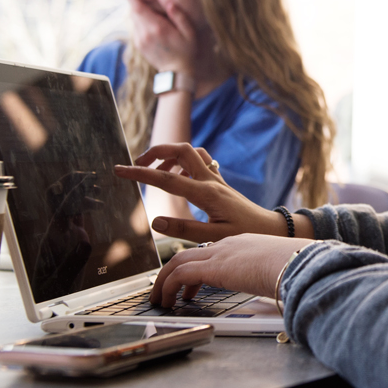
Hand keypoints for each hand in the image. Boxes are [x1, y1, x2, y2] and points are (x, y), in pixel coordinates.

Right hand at [114, 143, 288, 242]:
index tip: (119, 170)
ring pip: (190, 152)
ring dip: (169, 156)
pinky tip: (176, 179)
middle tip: (137, 164)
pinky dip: (182, 163)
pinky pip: (199, 161)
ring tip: (154, 172)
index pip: (166, 179)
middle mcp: (211, 181)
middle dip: (156, 151)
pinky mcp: (218, 182)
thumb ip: (184, 229)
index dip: (140, 173)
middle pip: (182, 149)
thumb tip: (154, 220)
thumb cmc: (245, 235)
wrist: (268, 229)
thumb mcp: (214, 238)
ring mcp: (216, 179)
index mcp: (206, 194)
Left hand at [125, 0, 198, 73]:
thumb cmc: (187, 52)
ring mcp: (140, 40)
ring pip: (133, 19)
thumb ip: (180, 17)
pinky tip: (146, 15)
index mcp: (157, 28)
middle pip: (133, 11)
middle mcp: (144, 33)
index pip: (138, 7)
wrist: (176, 74)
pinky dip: (138, 19)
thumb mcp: (190, 33)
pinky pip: (135, 27)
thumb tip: (170, 3)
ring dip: (135, 8)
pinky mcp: (139, 45)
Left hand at [150, 233, 313, 307]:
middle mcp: (227, 244)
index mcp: (243, 244)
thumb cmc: (295, 268)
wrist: (297, 262)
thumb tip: (275, 293)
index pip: (210, 252)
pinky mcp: (213, 266)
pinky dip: (168, 287)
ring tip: (160, 300)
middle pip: (187, 254)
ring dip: (164, 282)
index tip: (189, 285)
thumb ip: (268, 278)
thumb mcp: (277, 270)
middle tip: (164, 291)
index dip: (195, 268)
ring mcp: (219, 253)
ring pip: (177, 262)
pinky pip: (180, 275)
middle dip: (171, 273)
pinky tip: (168, 301)